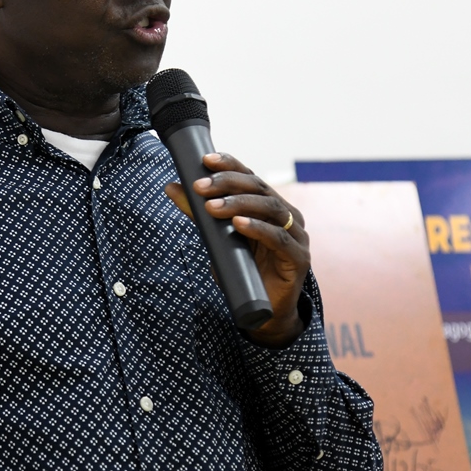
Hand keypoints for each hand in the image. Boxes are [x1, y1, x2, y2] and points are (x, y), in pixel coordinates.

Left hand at [165, 152, 309, 345]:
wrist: (262, 310)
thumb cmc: (243, 268)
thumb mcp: (218, 237)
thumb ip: (199, 213)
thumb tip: (171, 186)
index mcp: (270, 204)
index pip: (250, 177)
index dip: (230, 165)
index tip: (206, 160)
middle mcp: (286, 215)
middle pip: (259, 188)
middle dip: (227, 184)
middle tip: (200, 187)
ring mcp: (296, 235)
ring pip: (270, 209)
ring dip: (238, 204)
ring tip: (212, 207)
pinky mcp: (299, 258)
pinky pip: (278, 238)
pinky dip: (257, 228)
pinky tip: (238, 224)